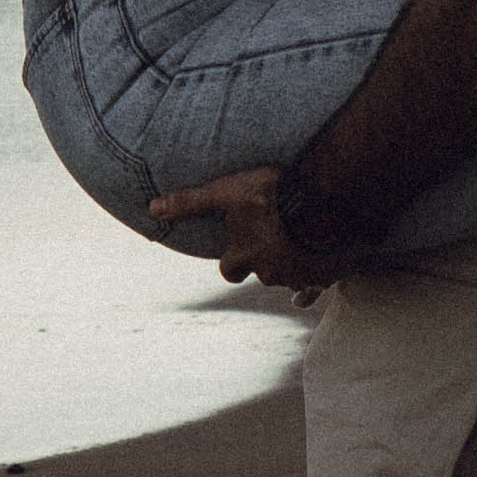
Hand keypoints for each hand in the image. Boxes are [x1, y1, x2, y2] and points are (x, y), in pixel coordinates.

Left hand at [147, 164, 354, 292]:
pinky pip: (318, 285)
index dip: (233, 261)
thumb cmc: (271, 194)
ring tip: (302, 240)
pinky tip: (321, 271)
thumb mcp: (227, 192)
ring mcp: (298, 274)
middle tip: (274, 239)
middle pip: (263, 273)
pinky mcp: (324, 273)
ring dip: (293, 263)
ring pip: (291, 276)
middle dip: (266, 260)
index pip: (230, 270)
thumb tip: (152, 208)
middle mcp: (269, 271)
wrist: (321, 201)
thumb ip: (191, 203)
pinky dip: (317, 280)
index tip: (238, 252)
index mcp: (244, 256)